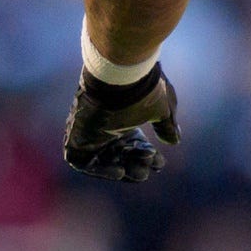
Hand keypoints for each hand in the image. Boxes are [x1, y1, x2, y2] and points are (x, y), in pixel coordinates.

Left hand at [63, 64, 179, 181]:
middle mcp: (106, 127)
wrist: (119, 77)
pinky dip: (102, 170)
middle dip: (136, 165)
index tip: (159, 162)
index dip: (146, 156)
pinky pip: (84, 163)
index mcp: (124, 119)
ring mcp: (90, 134)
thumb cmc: (143, 90)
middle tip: (148, 170)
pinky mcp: (76, 140)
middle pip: (120, 155)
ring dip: (124, 170)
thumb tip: (174, 140)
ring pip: (105, 161)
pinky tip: (120, 171)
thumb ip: (166, 125)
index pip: (134, 145)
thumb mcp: (162, 108)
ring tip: (139, 173)